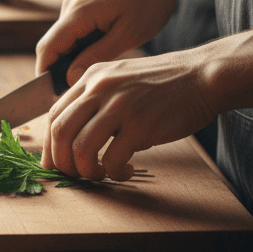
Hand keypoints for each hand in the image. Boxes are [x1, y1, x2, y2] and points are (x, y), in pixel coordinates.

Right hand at [35, 0, 185, 85]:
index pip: (47, 47)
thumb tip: (68, 77)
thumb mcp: (128, 35)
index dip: (44, 73)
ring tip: (88, 77)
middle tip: (72, 92)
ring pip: (63, 37)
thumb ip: (95, 56)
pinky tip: (95, 57)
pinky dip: (78, 46)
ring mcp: (76, 2)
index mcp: (79, 11)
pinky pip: (72, 29)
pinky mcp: (84, 2)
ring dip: (69, 58)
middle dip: (56, 69)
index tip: (50, 96)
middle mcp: (71, 4)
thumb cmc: (151, 1)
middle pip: (52, 43)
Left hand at [41, 51, 216, 180]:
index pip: (54, 114)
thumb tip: (71, 136)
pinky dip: (114, 173)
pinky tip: (125, 172)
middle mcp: (99, 88)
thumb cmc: (162, 85)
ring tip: (100, 175)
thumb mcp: (118, 79)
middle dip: (62, 161)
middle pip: (60, 131)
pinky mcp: (140, 124)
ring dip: (85, 170)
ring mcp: (119, 105)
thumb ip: (94, 99)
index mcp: (90, 78)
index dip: (50, 144)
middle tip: (74, 175)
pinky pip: (112, 158)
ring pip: (81, 147)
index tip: (56, 163)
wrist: (202, 76)